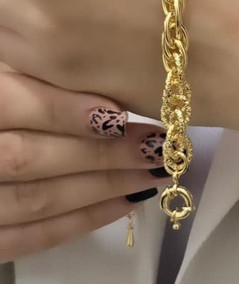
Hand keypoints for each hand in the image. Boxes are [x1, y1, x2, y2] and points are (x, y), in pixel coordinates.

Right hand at [0, 71, 168, 262]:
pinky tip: (127, 203)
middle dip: (101, 154)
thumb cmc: (3, 93)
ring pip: (37, 199)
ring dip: (104, 187)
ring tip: (155, 172)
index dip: (67, 112)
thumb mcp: (9, 68)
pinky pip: (30, 238)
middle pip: (32, 158)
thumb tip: (102, 84)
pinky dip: (82, 221)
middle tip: (156, 146)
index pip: (13, 106)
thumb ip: (41, 74)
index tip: (120, 114)